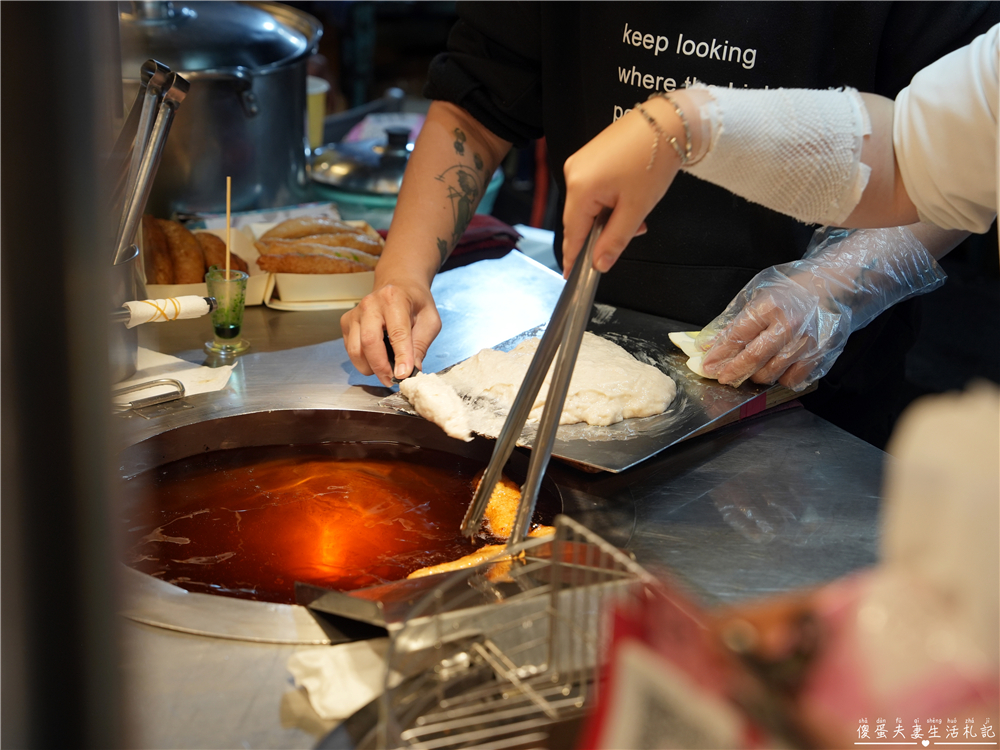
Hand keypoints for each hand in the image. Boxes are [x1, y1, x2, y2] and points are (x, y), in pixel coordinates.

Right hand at [341, 279, 440, 386]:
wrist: (399, 285)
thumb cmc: (415, 302)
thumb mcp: (429, 320)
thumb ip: (421, 345)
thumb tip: (412, 371)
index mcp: (394, 299)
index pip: (397, 333)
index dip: (401, 357)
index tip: (403, 375)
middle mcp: (370, 304)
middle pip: (369, 342)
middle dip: (380, 367)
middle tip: (392, 380)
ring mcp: (355, 313)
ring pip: (356, 350)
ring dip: (370, 368)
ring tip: (386, 372)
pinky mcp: (347, 323)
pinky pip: (351, 349)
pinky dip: (363, 361)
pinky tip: (377, 359)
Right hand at [561, 95, 686, 276]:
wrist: (668, 121)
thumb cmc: (653, 158)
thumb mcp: (636, 209)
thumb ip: (614, 240)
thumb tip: (600, 263)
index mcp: (580, 188)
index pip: (573, 233)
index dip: (574, 257)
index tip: (572, 275)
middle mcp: (573, 173)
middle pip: (580, 219)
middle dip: (603, 232)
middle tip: (632, 232)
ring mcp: (580, 162)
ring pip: (589, 204)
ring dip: (609, 215)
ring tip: (638, 211)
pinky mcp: (590, 156)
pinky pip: (593, 189)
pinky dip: (609, 200)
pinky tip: (629, 197)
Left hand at [698, 266, 851, 389]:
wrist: (834, 287)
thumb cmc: (792, 289)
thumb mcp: (757, 294)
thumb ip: (733, 320)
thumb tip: (709, 343)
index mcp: (770, 306)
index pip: (737, 336)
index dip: (719, 353)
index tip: (707, 364)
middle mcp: (790, 326)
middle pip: (753, 359)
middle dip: (732, 372)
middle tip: (721, 377)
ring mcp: (806, 343)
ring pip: (771, 373)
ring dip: (754, 376)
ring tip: (749, 369)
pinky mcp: (819, 356)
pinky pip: (792, 379)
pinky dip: (779, 378)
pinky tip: (774, 368)